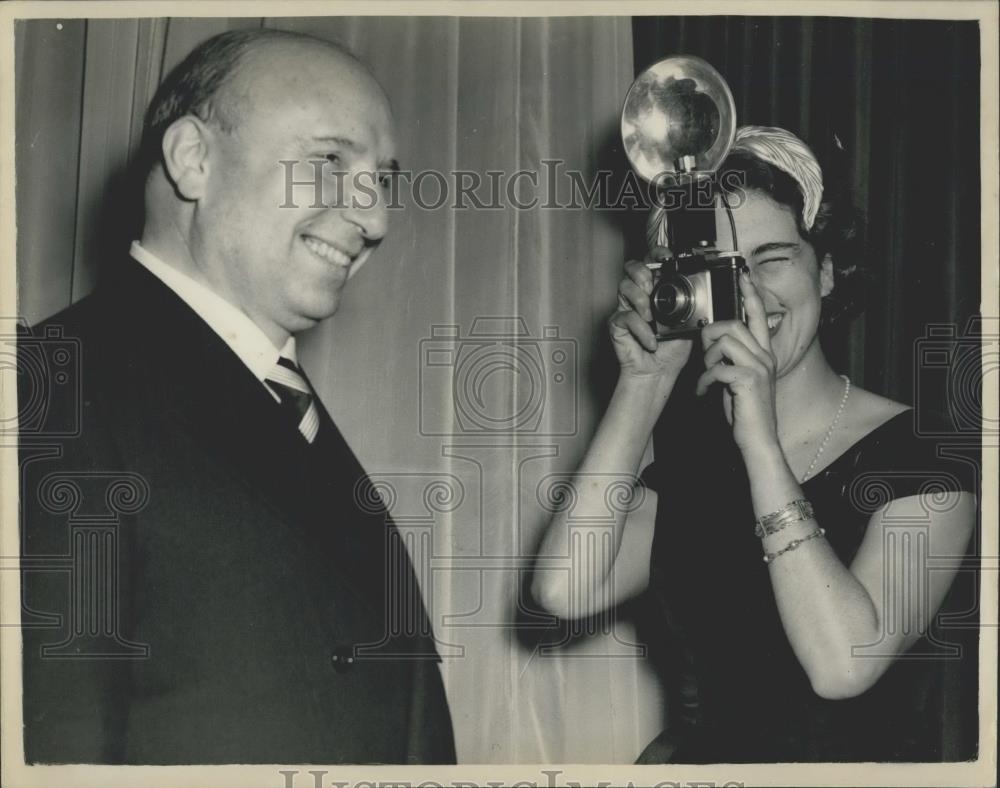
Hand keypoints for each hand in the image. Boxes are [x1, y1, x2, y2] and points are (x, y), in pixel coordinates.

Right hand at [609, 248, 691, 380]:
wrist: (659, 372)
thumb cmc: (672, 350)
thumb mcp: (690, 323)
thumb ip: (693, 305)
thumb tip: (706, 291)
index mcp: (658, 290)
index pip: (653, 262)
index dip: (657, 253)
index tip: (666, 256)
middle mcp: (640, 295)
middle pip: (632, 267)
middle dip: (642, 273)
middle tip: (651, 286)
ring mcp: (627, 307)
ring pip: (624, 286)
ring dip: (640, 299)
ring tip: (651, 317)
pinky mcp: (617, 323)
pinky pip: (625, 317)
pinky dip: (640, 329)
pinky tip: (651, 340)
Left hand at [695, 271, 779, 453]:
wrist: (758, 440)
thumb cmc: (746, 412)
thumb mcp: (739, 380)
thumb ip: (732, 360)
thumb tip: (713, 346)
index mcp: (764, 354)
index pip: (759, 317)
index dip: (751, 295)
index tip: (743, 277)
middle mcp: (765, 357)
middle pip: (733, 325)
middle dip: (710, 336)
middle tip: (704, 357)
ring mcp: (759, 368)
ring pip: (724, 342)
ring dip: (707, 359)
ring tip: (706, 377)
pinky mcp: (749, 380)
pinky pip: (717, 368)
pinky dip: (704, 381)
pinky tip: (703, 392)